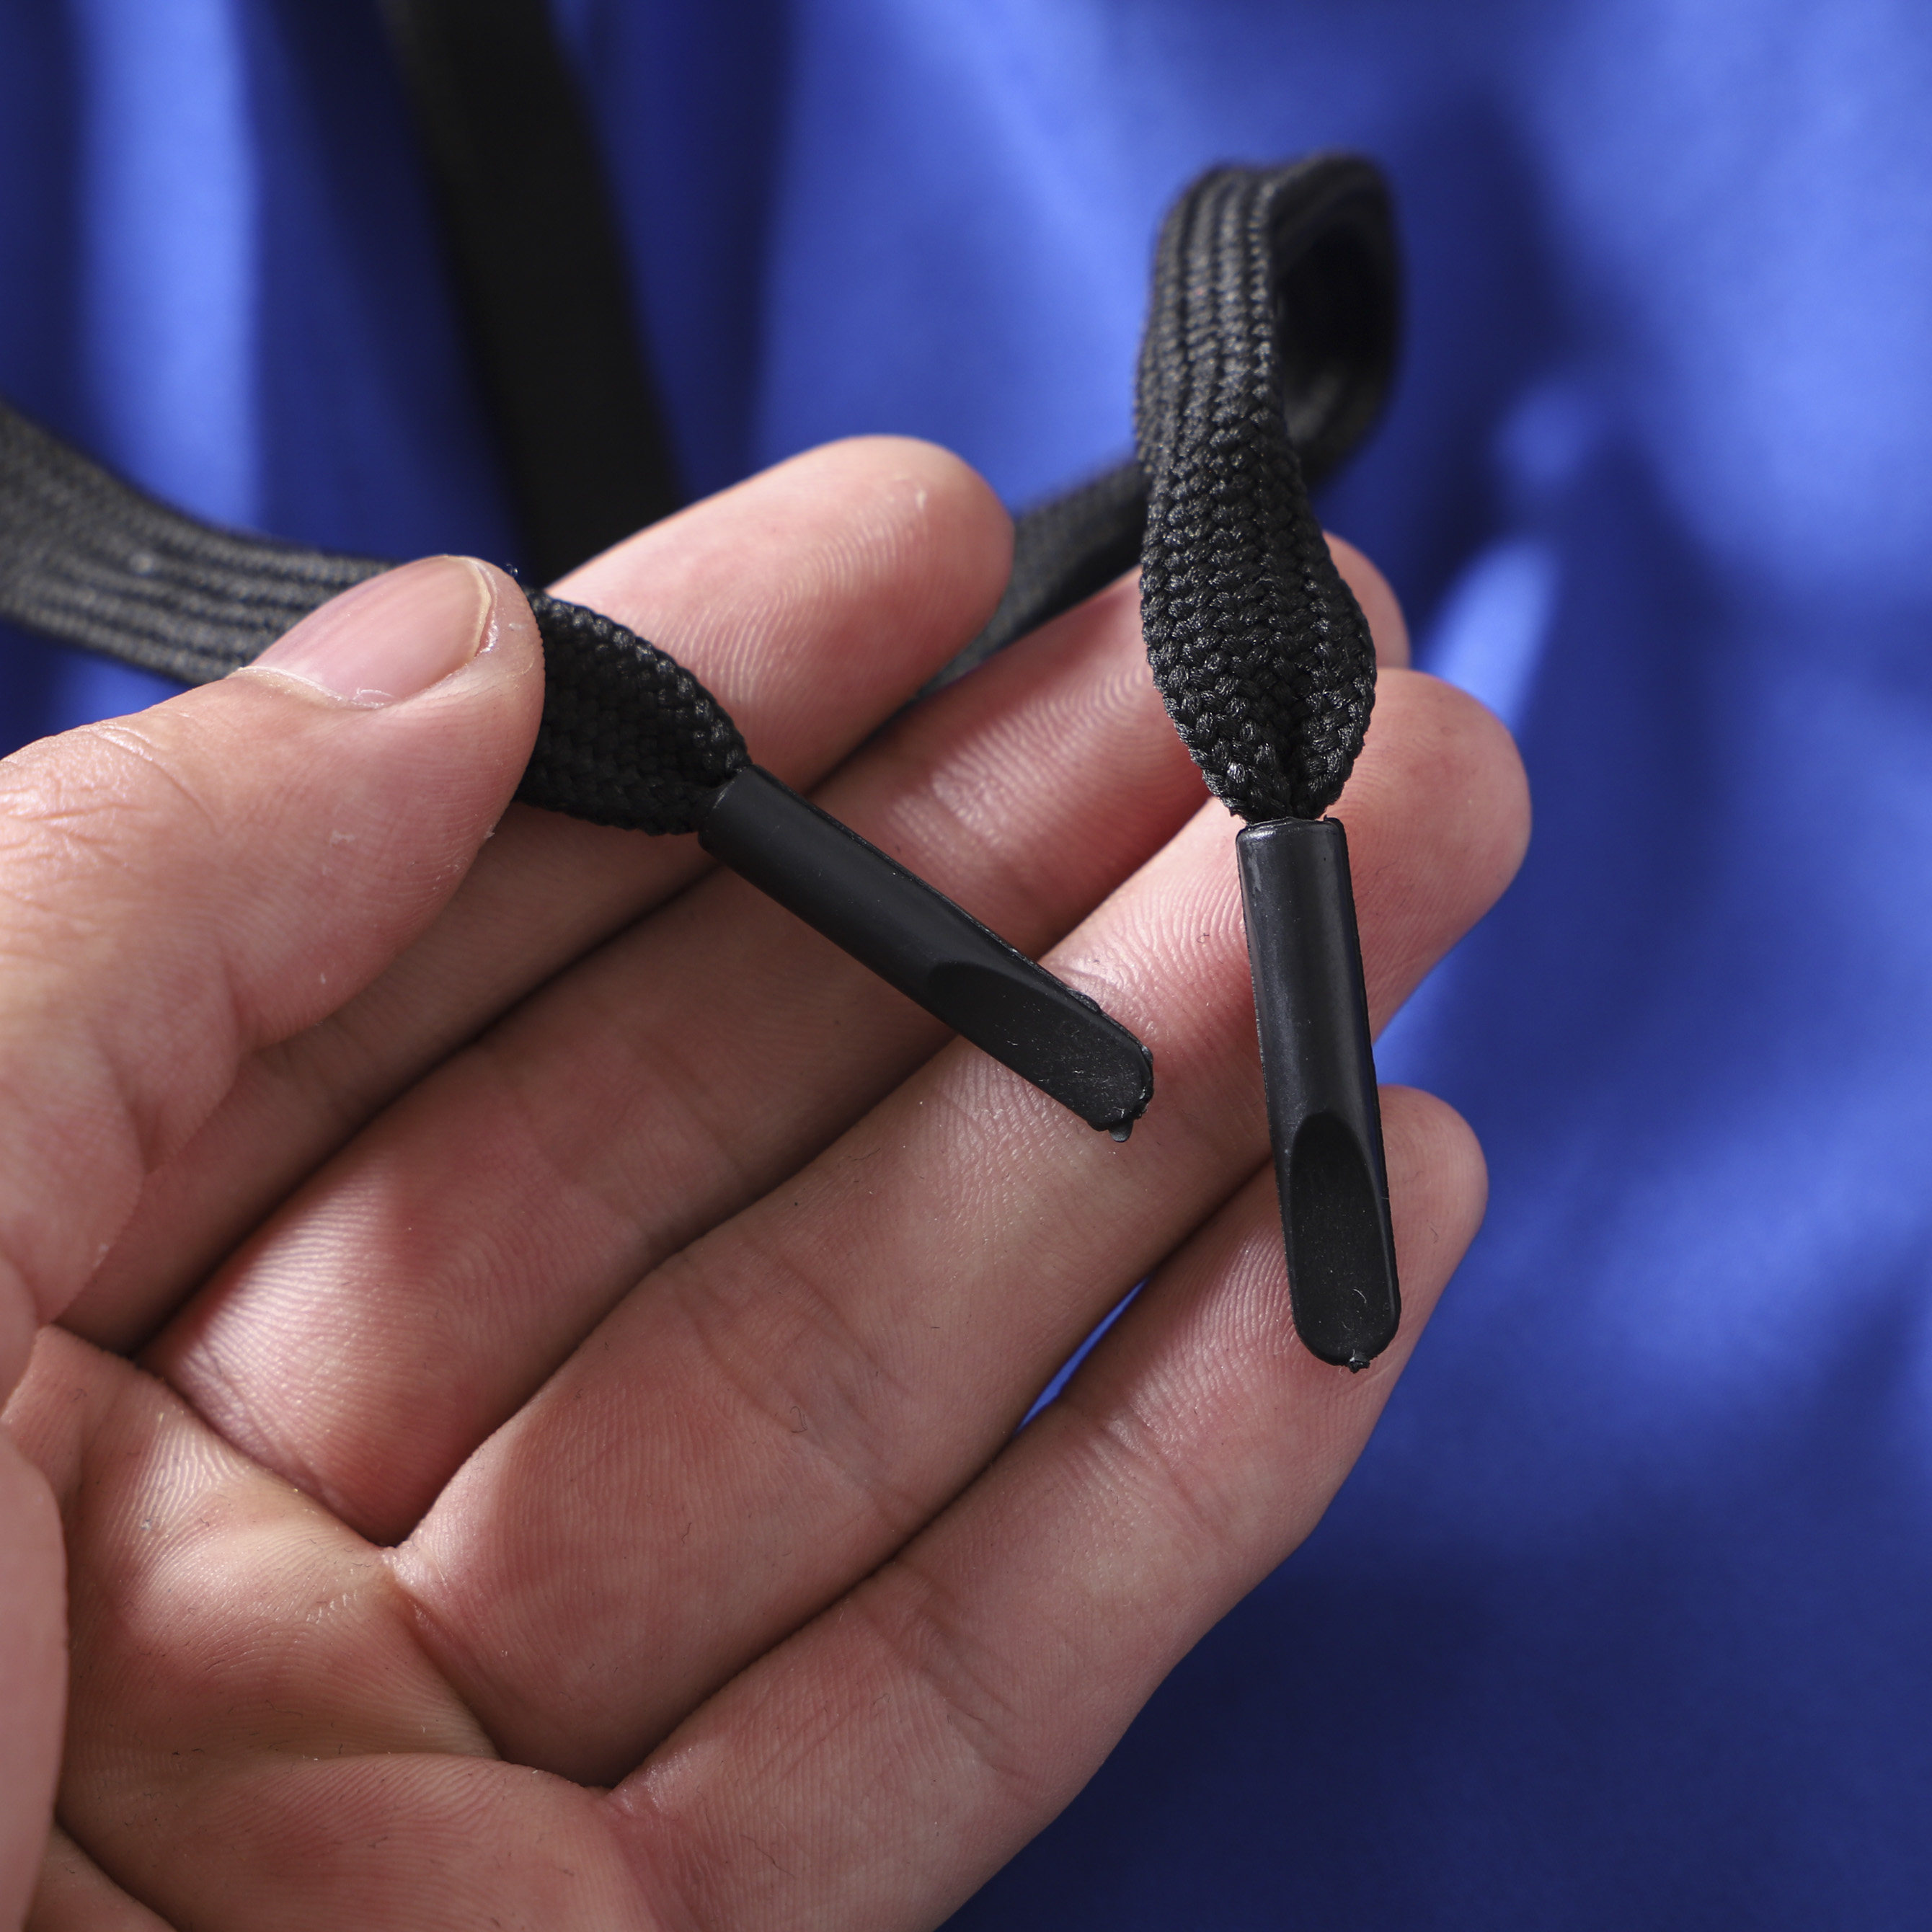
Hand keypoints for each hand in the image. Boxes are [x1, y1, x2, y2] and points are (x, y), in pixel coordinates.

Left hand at [0, 440, 1525, 1929]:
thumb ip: (135, 908)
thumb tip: (456, 647)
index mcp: (18, 1297)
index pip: (450, 922)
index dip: (716, 699)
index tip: (941, 538)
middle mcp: (252, 1503)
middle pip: (731, 1128)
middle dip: (1021, 878)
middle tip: (1271, 696)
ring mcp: (452, 1760)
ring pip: (884, 1375)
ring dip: (1158, 1131)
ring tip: (1377, 902)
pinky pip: (950, 1703)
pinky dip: (1171, 1482)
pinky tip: (1348, 1254)